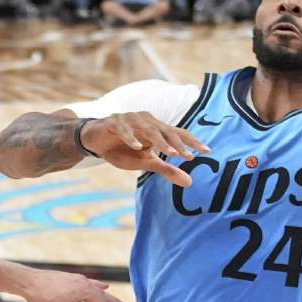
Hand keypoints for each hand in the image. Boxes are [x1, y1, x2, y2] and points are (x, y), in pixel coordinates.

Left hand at [20, 269, 128, 301]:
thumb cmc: (43, 298)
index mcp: (85, 291)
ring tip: (119, 301)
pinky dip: (98, 287)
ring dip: (108, 297)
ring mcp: (78, 279)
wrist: (27, 281)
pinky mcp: (71, 278)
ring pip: (98, 289)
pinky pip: (90, 283)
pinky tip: (102, 286)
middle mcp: (85, 283)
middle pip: (104, 296)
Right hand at [81, 113, 209, 186]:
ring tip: (169, 152)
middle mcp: (147, 120)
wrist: (95, 141)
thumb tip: (190, 183)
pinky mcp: (114, 122)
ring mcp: (130, 119)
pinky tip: (137, 147)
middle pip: (166, 131)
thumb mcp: (146, 162)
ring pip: (148, 129)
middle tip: (188, 156)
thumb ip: (167, 169)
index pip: (178, 133)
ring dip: (159, 140)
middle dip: (178, 144)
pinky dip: (131, 137)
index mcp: (157, 128)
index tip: (206, 151)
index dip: (192, 142)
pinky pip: (124, 129)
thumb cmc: (123, 150)